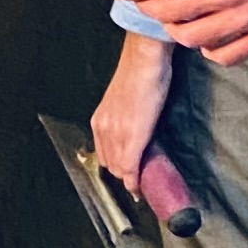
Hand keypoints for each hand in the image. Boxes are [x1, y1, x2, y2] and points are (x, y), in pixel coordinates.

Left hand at [91, 29, 173, 192]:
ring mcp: (116, 134)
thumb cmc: (141, 73)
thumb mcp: (126, 99)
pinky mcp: (132, 137)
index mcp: (101, 120)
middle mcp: (103, 128)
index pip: (104, 154)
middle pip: (110, 164)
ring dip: (130, 179)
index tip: (128, 174)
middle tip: (140, 178)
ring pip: (119, 169)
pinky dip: (135, 182)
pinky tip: (140, 187)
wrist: (146, 59)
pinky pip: (130, 168)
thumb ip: (125, 116)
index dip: (117, 167)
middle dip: (124, 175)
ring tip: (144, 181)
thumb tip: (135, 127)